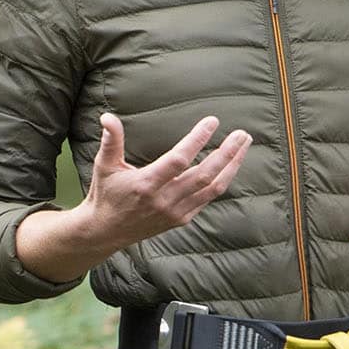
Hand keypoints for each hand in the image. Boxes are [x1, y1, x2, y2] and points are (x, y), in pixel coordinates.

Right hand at [15, 112, 251, 282]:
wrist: (106, 232)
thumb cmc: (106, 194)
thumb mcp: (104, 166)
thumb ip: (111, 141)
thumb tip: (108, 116)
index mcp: (146, 184)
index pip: (179, 160)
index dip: (197, 140)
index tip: (212, 122)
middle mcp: (164, 200)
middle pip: (205, 175)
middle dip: (227, 153)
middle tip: (242, 134)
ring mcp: (175, 212)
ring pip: (213, 188)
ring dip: (232, 166)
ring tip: (244, 146)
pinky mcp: (181, 219)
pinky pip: (208, 199)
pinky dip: (222, 181)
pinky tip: (230, 165)